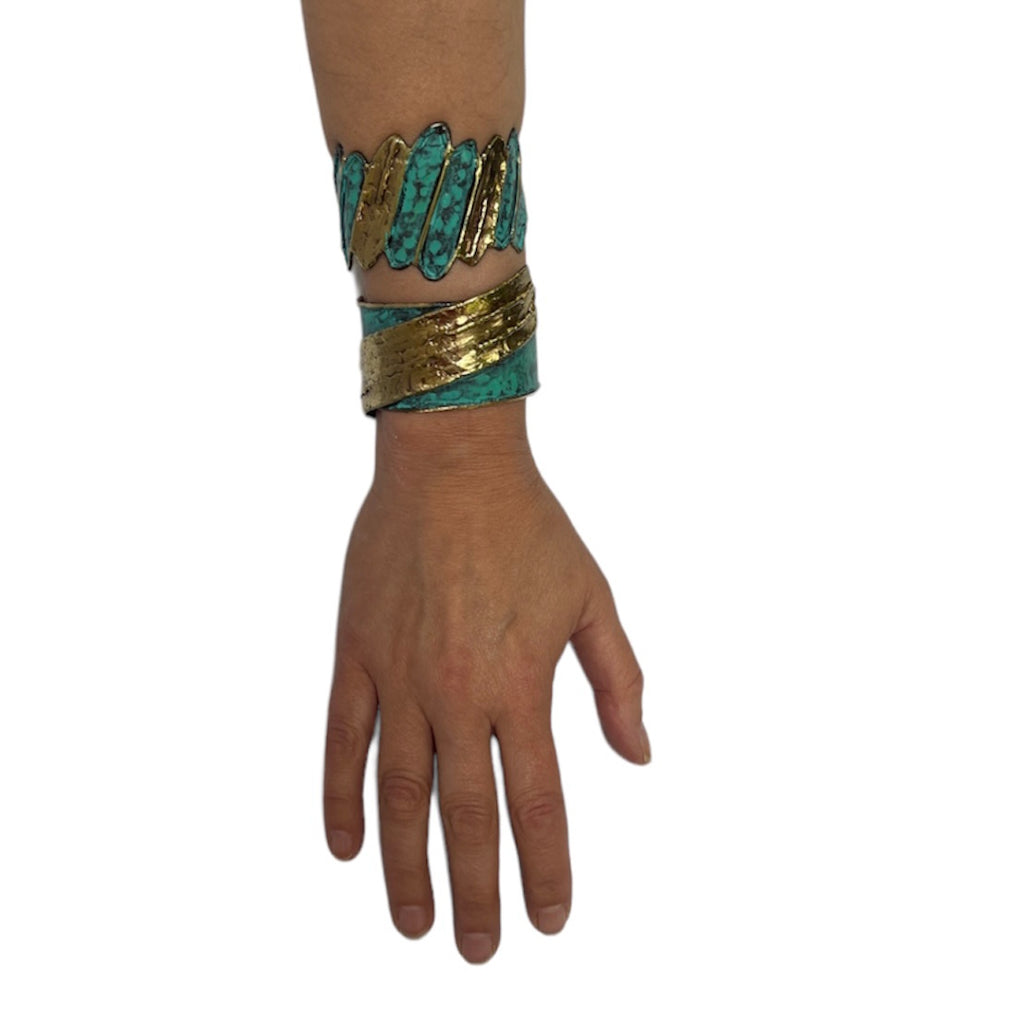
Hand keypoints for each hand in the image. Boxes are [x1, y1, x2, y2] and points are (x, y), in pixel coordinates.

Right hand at [322, 401, 649, 963]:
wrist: (452, 464)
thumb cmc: (531, 527)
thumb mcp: (593, 599)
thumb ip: (617, 681)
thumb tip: (639, 755)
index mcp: (522, 682)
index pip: (538, 801)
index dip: (546, 868)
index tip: (550, 918)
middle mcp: (458, 692)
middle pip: (466, 815)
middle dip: (475, 891)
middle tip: (478, 950)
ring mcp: (399, 676)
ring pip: (399, 793)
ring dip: (405, 866)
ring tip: (411, 924)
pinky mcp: (357, 653)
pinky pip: (342, 739)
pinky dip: (340, 797)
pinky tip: (346, 845)